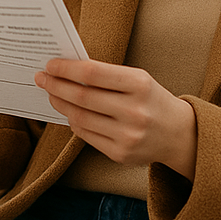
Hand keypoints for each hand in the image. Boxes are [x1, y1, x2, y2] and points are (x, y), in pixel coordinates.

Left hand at [35, 58, 196, 179]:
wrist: (178, 134)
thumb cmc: (151, 99)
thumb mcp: (138, 79)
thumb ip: (106, 75)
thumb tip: (66, 70)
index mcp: (139, 84)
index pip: (92, 74)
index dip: (66, 69)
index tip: (50, 65)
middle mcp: (134, 111)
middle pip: (82, 97)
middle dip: (56, 85)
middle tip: (41, 78)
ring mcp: (127, 136)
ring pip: (80, 118)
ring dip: (60, 103)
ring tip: (52, 93)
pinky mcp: (120, 154)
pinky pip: (86, 136)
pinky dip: (73, 122)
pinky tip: (68, 112)